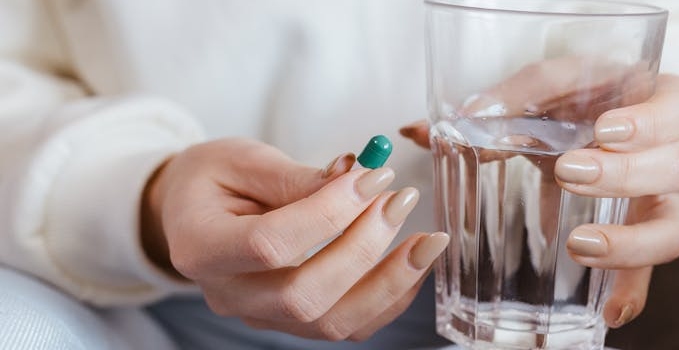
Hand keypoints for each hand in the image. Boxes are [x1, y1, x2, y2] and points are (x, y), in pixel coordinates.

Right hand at [140, 138, 448, 339]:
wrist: (193, 211)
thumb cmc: (213, 178)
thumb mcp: (242, 159)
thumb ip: (294, 176)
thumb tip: (357, 181)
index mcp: (202, 247)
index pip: (270, 245)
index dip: (328, 213)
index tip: (372, 176)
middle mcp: (229, 294)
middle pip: (305, 296)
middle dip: (365, 248)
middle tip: (400, 200)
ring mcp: (261, 315)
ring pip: (332, 323)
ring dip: (389, 283)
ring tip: (428, 241)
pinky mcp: (290, 319)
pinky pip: (346, 325)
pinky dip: (388, 299)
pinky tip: (413, 264)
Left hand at [401, 73, 678, 327]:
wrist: (617, 120)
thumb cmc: (588, 100)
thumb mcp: (550, 89)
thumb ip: (495, 105)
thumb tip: (415, 131)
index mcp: (663, 101)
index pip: (676, 107)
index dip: (648, 121)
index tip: (604, 129)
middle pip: (678, 168)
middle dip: (624, 174)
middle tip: (570, 172)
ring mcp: (668, 200)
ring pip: (672, 228)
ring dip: (629, 243)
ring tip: (579, 246)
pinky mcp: (648, 234)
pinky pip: (651, 271)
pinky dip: (630, 292)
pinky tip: (608, 311)